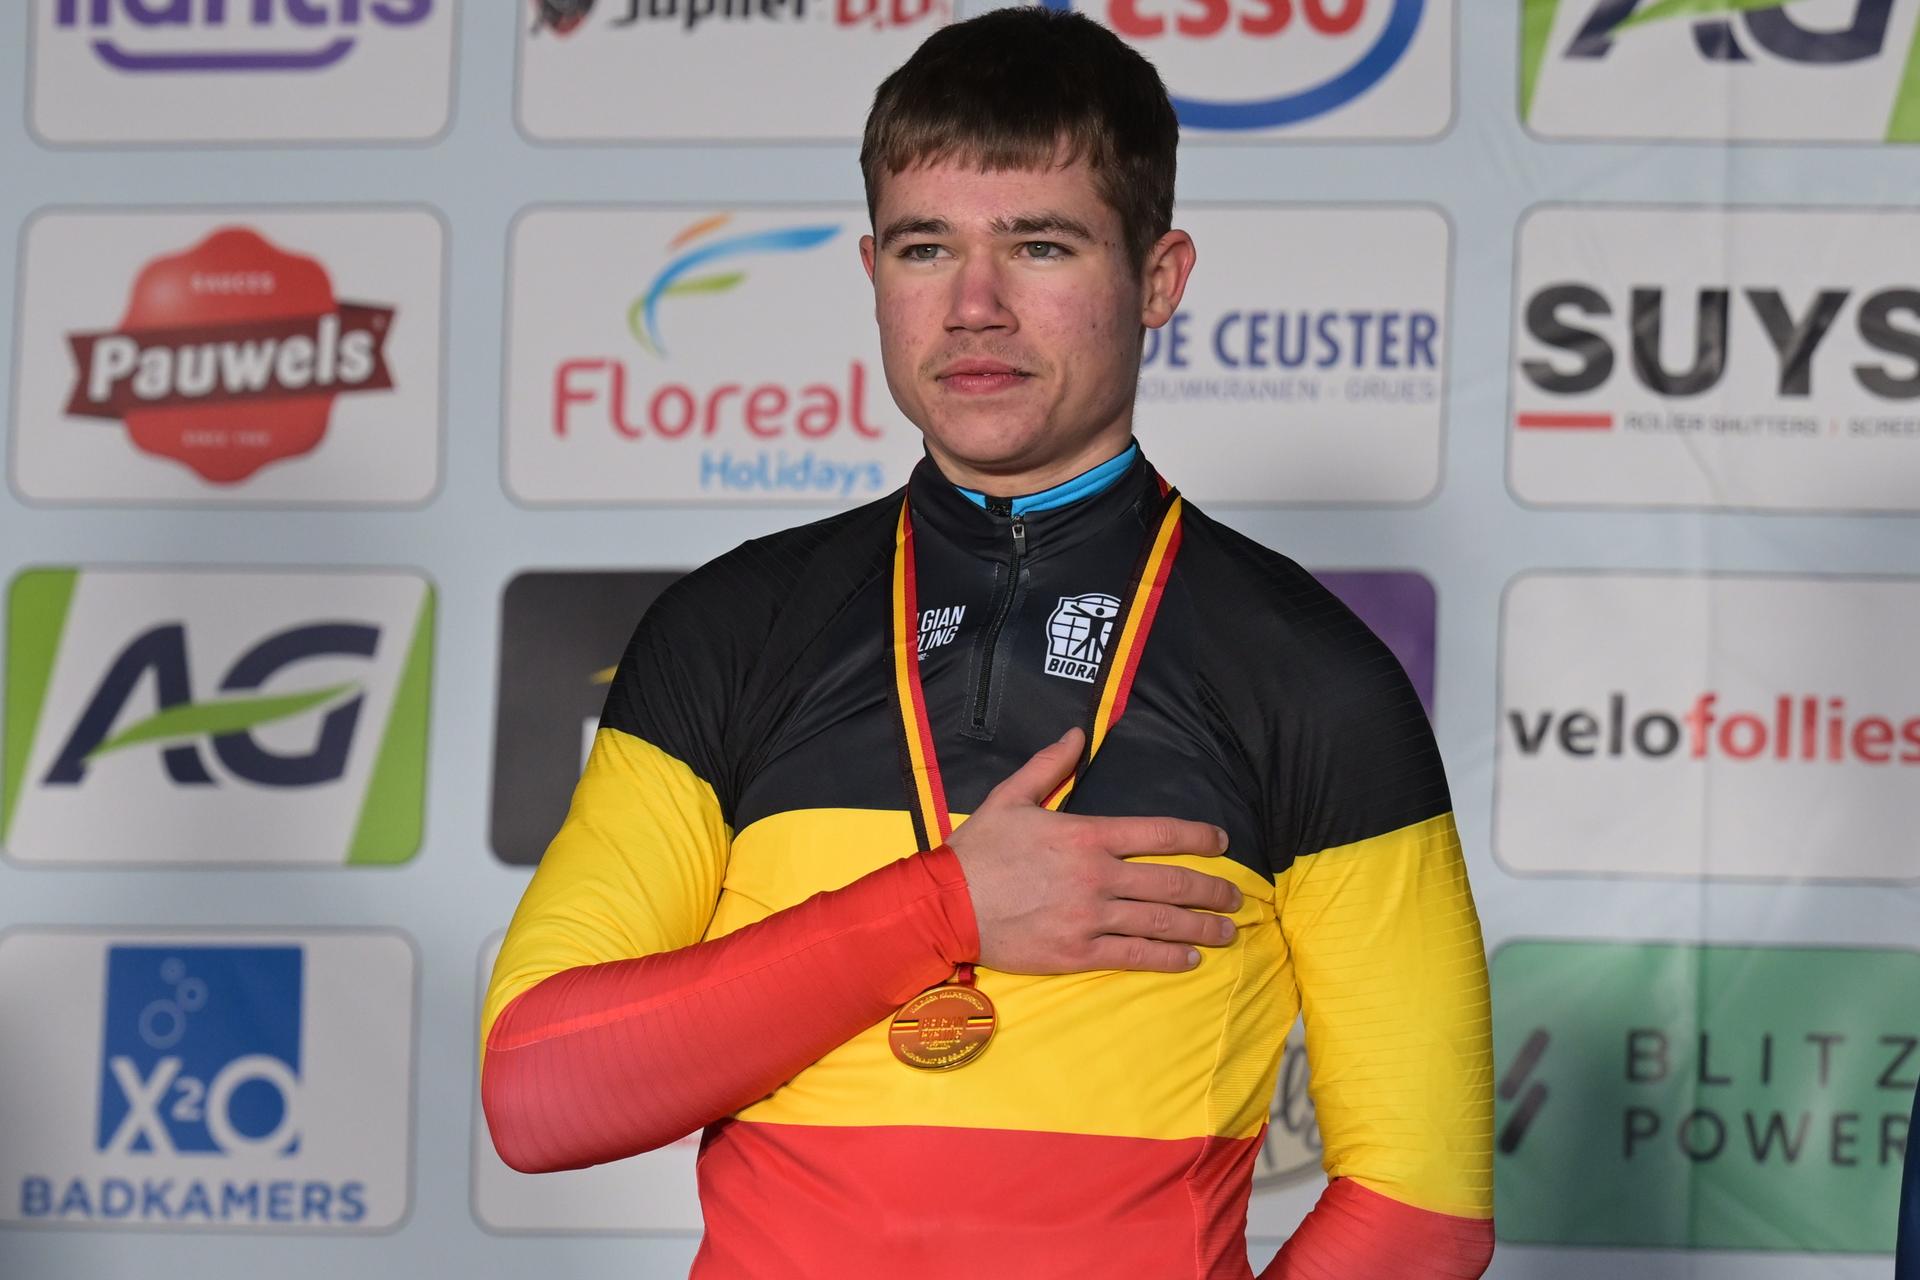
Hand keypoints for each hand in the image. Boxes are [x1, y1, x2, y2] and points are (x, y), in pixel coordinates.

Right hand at [944, 727, 1242, 973]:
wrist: (946, 905)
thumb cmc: (978, 850)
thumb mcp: (1010, 797)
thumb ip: (1049, 766)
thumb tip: (1077, 735)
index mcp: (1087, 836)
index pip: (1158, 834)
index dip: (1198, 837)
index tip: (1222, 843)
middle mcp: (1098, 876)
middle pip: (1172, 884)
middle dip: (1212, 891)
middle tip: (1236, 898)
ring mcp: (1091, 917)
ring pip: (1161, 923)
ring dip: (1201, 929)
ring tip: (1227, 933)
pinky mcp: (1078, 953)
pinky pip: (1134, 955)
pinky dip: (1167, 958)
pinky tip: (1188, 959)